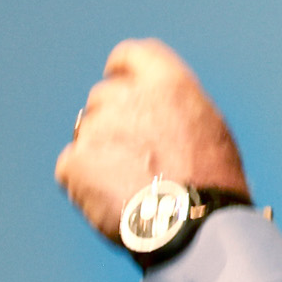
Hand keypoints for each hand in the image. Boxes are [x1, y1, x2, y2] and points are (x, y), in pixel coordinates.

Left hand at [56, 39, 249, 238]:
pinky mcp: (76, 162)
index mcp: (166, 83)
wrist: (192, 226)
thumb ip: (175, 108)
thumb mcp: (209, 128)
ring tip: (127, 188)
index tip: (118, 80)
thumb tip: (157, 113)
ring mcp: (98, 128)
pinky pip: (70, 166)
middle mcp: (128, 97)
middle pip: (103, 97)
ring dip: (100, 154)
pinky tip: (108, 201)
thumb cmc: (211, 186)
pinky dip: (83, 183)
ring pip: (87, 133)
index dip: (121, 69)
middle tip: (130, 157)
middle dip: (112, 122)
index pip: (130, 55)